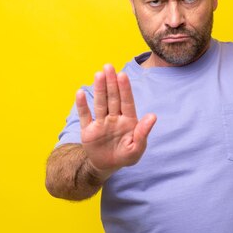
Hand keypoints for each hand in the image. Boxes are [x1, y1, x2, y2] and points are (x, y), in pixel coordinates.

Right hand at [76, 64, 156, 178]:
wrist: (107, 166)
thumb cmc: (126, 156)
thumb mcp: (137, 148)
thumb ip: (143, 132)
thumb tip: (152, 116)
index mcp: (128, 121)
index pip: (127, 102)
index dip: (125, 89)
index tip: (122, 75)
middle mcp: (114, 118)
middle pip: (113, 98)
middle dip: (111, 83)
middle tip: (109, 66)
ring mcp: (101, 122)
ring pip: (100, 103)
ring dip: (99, 89)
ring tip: (98, 74)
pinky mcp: (88, 130)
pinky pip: (85, 116)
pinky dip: (82, 105)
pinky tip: (80, 93)